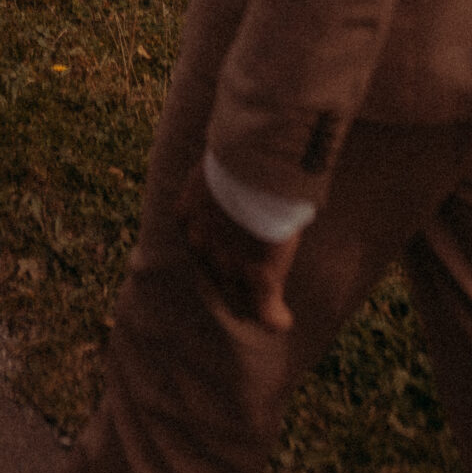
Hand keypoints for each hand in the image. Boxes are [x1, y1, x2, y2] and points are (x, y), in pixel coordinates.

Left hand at [176, 164, 299, 331]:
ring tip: (268, 312)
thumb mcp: (220, 164)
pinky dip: (275, 319)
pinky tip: (284, 321)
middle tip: (245, 293)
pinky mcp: (259, 277)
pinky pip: (265, 311)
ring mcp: (228, 265)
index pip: (199, 246)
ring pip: (239, 299)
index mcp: (187, 215)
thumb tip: (239, 172)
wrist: (255, 163)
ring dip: (253, 304)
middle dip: (229, 287)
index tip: (230, 253)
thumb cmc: (243, 152)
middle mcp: (201, 247)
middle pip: (214, 279)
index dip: (216, 253)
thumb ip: (223, 181)